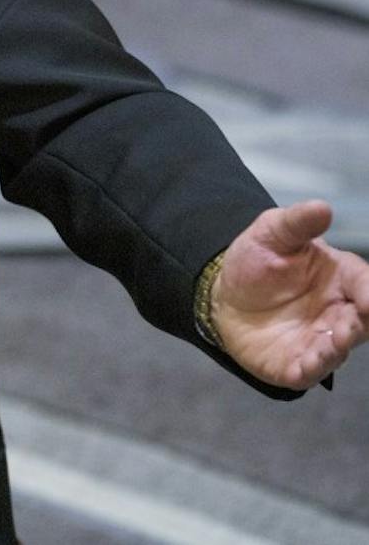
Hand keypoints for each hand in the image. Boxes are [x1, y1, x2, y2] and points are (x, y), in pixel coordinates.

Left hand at [212, 200, 368, 389]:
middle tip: (353, 322)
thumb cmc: (257, 261)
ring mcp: (319, 341)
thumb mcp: (271, 234)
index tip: (368, 298)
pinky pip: (308, 371)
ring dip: (339, 347)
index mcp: (341, 279)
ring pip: (338, 349)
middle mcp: (338, 313)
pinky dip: (312, 369)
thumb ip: (297, 223)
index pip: (365, 285)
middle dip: (362, 323)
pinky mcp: (296, 363)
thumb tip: (323, 207)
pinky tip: (308, 365)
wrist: (224, 293)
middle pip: (361, 322)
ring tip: (336, 341)